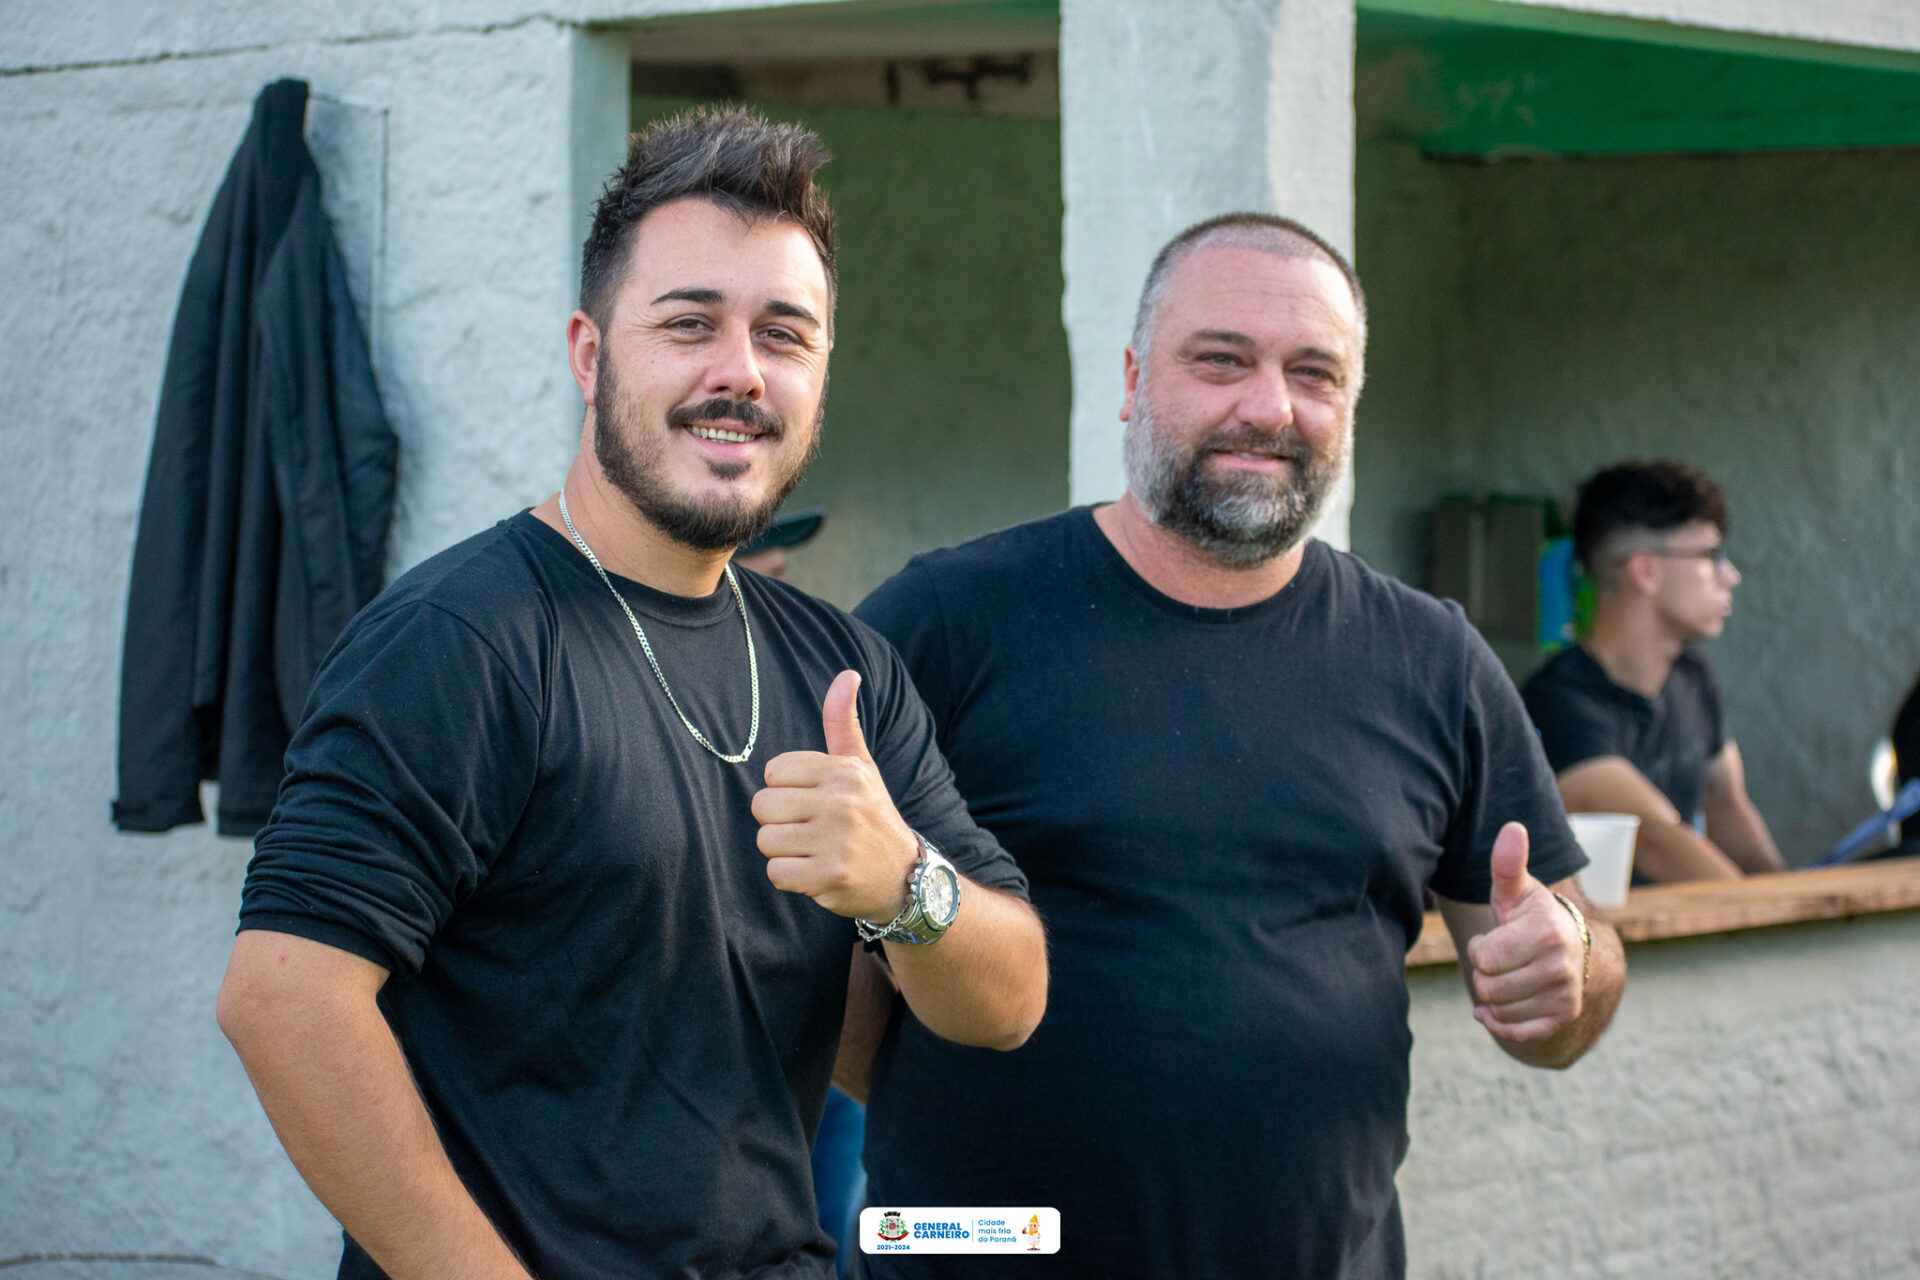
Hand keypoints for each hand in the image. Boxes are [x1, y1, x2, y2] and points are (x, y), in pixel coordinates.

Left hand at [752, 669, 918, 920]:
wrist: (905, 876)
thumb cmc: (871, 815)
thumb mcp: (861, 767)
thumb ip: (843, 722)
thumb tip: (848, 673)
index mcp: (844, 771)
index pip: (772, 772)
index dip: (786, 790)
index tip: (813, 802)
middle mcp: (842, 802)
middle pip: (762, 806)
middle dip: (779, 822)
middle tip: (811, 831)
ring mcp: (836, 841)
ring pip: (766, 840)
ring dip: (784, 852)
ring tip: (815, 851)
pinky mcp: (830, 876)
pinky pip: (776, 873)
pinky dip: (791, 878)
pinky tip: (816, 873)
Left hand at [1464, 822, 1584, 1043]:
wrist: (1571, 953)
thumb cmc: (1530, 918)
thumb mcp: (1516, 891)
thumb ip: (1507, 863)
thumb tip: (1512, 828)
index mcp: (1548, 931)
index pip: (1484, 957)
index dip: (1481, 948)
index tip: (1496, 937)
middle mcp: (1562, 966)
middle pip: (1487, 987)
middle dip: (1485, 973)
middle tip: (1503, 958)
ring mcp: (1566, 995)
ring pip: (1498, 1010)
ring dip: (1493, 996)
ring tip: (1509, 975)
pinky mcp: (1563, 1018)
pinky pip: (1514, 1032)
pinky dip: (1500, 1022)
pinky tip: (1501, 1007)